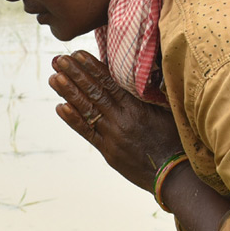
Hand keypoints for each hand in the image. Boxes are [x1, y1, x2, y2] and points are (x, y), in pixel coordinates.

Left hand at [49, 51, 184, 190]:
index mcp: (137, 107)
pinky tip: (60, 107)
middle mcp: (122, 119)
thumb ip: (151, 95)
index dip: (92, 67)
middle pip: (94, 93)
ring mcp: (113, 136)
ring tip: (53, 78)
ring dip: (68, 93)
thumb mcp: (168, 112)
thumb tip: (143, 74)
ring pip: (87, 110)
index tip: (78, 54)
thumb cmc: (176, 141)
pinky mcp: (108, 152)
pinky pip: (88, 133)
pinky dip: (73, 120)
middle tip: (57, 60)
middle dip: (74, 74)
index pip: (109, 83)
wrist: (174, 175)